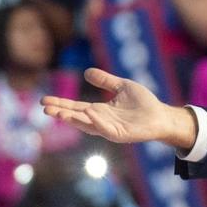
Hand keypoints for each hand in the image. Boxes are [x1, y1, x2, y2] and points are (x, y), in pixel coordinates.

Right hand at [44, 67, 197, 148]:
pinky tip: (88, 112)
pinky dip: (97, 122)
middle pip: (77, 117)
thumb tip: (86, 72)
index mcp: (100, 111)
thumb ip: (105, 81)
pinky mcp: (121, 135)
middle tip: (45, 108)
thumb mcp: (122, 86)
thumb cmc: (143, 103)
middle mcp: (101, 121)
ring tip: (60, 112)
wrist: (161, 115)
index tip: (45, 100)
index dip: (61, 103)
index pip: (76, 107)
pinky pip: (106, 129)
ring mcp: (110, 129)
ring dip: (74, 119)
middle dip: (61, 113)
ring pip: (88, 125)